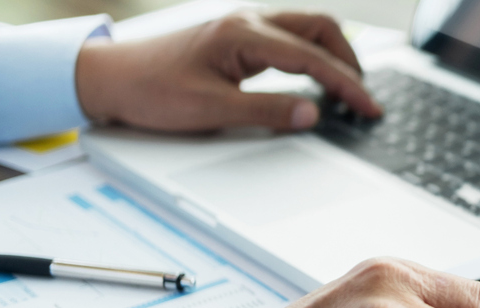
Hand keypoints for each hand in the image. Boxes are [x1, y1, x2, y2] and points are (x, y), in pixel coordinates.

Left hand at [74, 11, 381, 132]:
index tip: (369, 107)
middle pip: (320, 29)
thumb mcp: (210, 109)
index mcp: (242, 35)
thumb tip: (312, 113)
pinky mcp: (237, 37)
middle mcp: (247, 21)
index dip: (347, 85)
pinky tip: (315, 77)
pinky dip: (312, 54)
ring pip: (306, 29)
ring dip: (333, 54)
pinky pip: (289, 37)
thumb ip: (266, 111)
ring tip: (347, 87)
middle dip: (349, 61)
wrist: (109, 78)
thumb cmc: (150, 91)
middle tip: (364, 97)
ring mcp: (243, 26)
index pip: (312, 57)